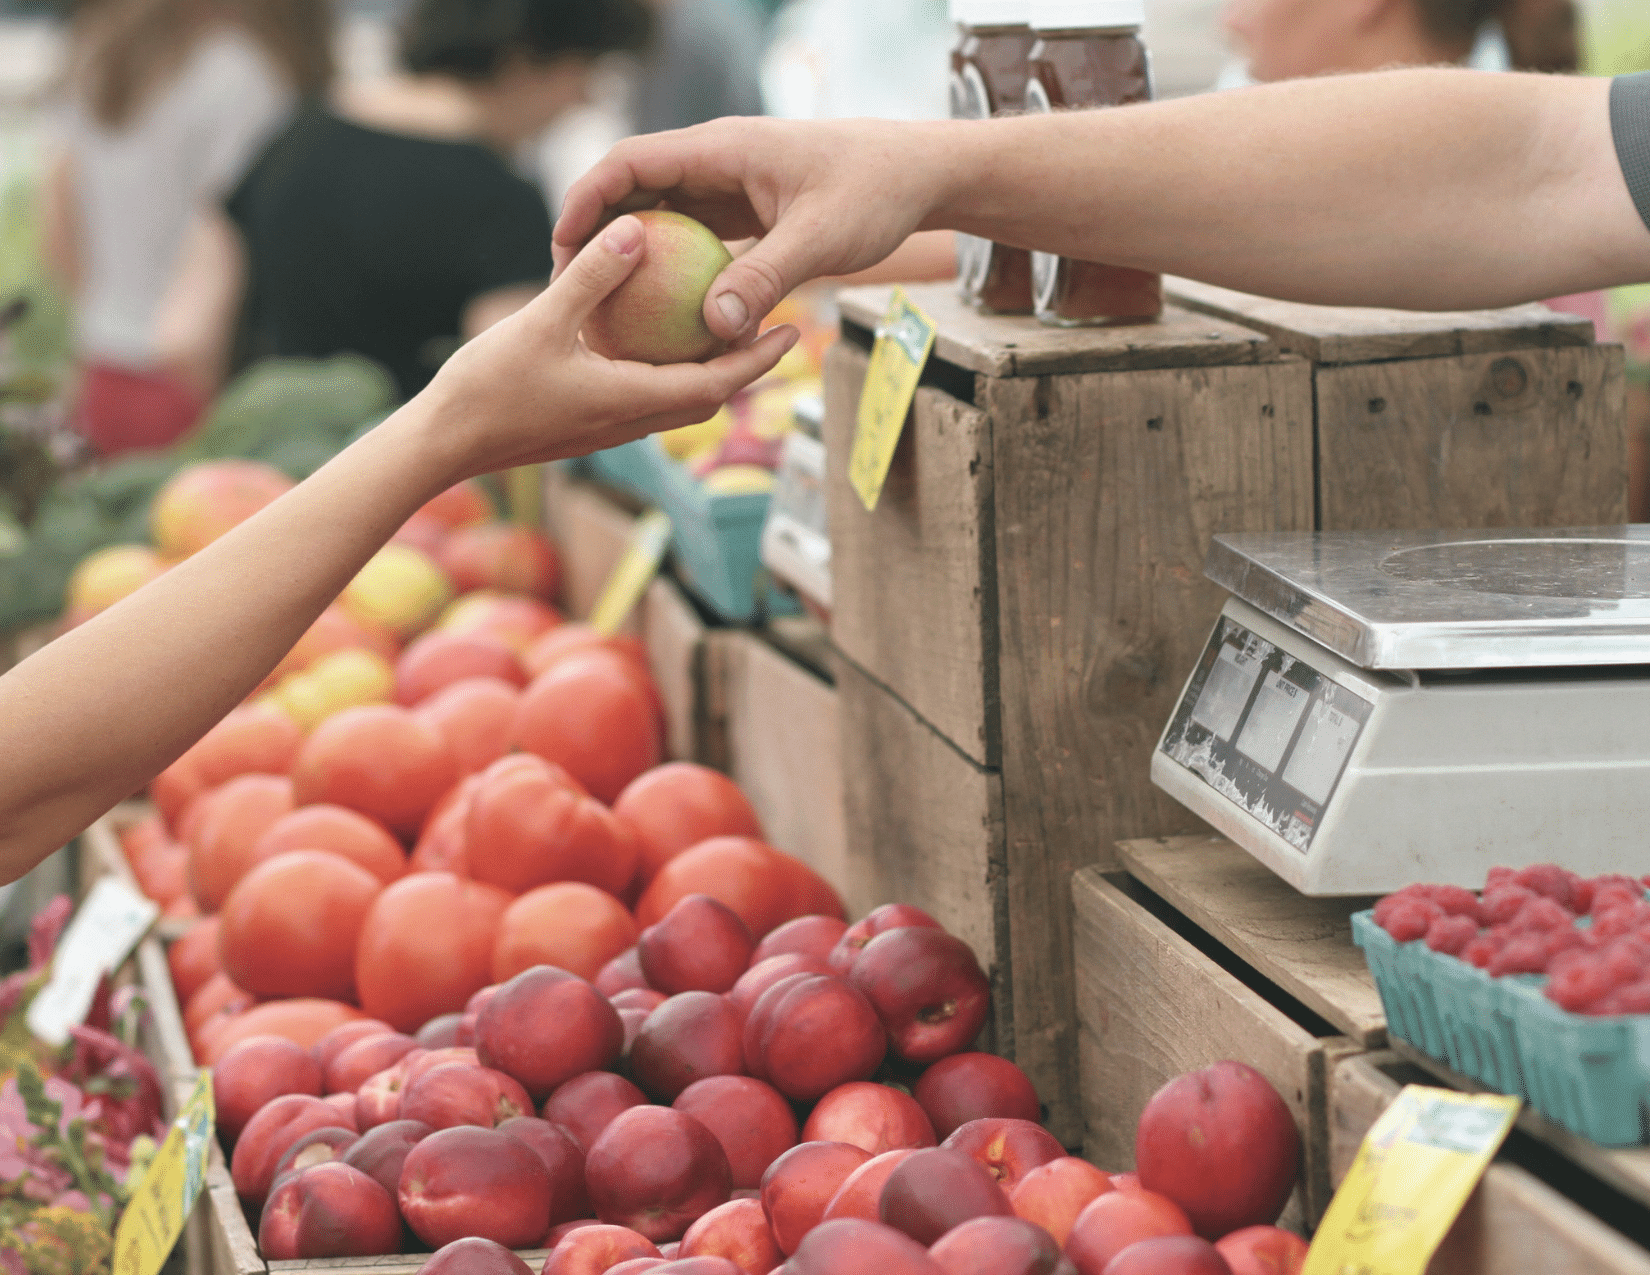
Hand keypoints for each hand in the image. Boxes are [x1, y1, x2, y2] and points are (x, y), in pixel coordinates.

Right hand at [421, 213, 798, 478]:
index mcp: (632, 402)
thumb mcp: (541, 322)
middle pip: (707, 397)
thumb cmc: (487, 388)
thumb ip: (592, 277)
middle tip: (773, 326)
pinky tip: (652, 341)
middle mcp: (629, 423)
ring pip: (676, 402)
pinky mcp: (585, 427)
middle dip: (745, 366)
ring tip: (723, 330)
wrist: (442, 445)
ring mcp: (607, 429)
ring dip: (706, 372)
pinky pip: (643, 398)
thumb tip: (636, 229)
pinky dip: (664, 373)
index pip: (717, 384)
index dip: (759, 359)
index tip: (793, 331)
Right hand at [553, 117, 950, 343]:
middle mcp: (717, 161)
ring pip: (661, 215)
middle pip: (634, 189)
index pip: (630, 162)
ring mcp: (730, 186)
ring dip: (632, 255)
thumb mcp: (821, 239)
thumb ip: (765, 278)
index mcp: (722, 149)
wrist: (919, 174)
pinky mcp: (745, 211)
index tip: (563, 247)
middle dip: (596, 233)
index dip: (587, 200)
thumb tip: (713, 328)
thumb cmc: (875, 193)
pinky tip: (662, 315)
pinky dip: (672, 269)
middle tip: (570, 288)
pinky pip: (693, 237)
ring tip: (604, 306)